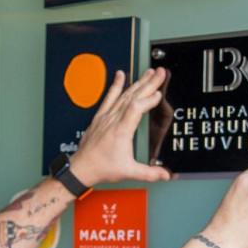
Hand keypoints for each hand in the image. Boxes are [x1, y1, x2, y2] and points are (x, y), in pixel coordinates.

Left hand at [70, 68, 171, 185]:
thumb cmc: (102, 168)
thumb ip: (149, 173)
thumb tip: (166, 175)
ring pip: (123, 95)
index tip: (158, 94)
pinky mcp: (100, 117)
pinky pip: (109, 97)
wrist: (81, 168)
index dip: (148, 100)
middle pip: (132, 97)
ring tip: (148, 72)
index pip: (135, 109)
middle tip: (159, 73)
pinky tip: (121, 75)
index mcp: (120, 131)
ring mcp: (106, 117)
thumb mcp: (128, 172)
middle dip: (148, 83)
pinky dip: (116, 85)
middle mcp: (112, 120)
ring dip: (137, 82)